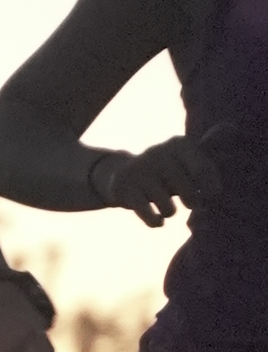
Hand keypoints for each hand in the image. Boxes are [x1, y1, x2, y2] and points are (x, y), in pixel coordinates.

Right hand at [90, 136, 219, 225]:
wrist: (121, 175)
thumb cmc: (165, 170)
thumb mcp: (185, 157)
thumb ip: (209, 149)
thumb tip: (231, 129)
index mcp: (178, 144)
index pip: (204, 170)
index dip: (211, 188)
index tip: (211, 195)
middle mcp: (158, 154)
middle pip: (189, 193)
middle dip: (192, 202)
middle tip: (190, 202)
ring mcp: (140, 172)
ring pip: (169, 208)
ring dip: (170, 211)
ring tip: (166, 206)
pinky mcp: (125, 190)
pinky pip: (151, 218)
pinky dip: (156, 222)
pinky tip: (157, 219)